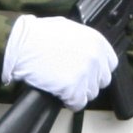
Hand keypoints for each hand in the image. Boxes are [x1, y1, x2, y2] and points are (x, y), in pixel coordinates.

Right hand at [2, 14, 117, 110]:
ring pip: (90, 94)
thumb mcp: (68, 28)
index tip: (88, 73)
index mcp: (97, 41)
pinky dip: (69, 102)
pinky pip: (78, 104)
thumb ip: (83, 41)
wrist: (21, 44)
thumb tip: (87, 51)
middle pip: (101, 81)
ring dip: (78, 92)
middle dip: (88, 82)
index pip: (110, 64)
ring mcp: (85, 74)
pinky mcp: (73, 89)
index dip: (97, 70)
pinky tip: (60, 95)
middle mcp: (96, 58)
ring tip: (63, 86)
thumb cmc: (39, 35)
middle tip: (72, 80)